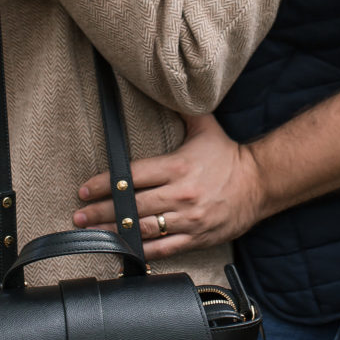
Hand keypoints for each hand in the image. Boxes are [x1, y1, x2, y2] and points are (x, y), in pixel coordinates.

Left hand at [73, 113, 264, 260]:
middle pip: (133, 206)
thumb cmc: (228, 156)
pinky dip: (143, 252)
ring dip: (116, 234)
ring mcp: (188, 219)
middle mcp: (180, 194)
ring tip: (93, 235)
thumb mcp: (205, 127)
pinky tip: (124, 253)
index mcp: (178, 167)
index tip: (85, 190)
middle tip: (80, 216)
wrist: (260, 184)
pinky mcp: (196, 237)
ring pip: (145, 230)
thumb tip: (165, 86)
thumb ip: (182, 109)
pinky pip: (164, 248)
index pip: (133, 176)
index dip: (106, 184)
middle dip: (102, 212)